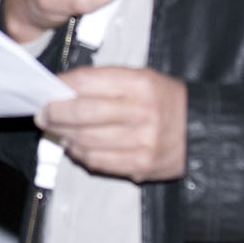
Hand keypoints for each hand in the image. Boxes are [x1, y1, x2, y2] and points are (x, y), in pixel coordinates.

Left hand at [37, 65, 187, 181]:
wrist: (201, 130)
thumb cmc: (164, 101)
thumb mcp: (140, 78)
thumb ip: (104, 82)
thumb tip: (63, 89)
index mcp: (139, 83)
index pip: (88, 81)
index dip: (61, 86)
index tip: (47, 89)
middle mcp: (140, 111)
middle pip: (82, 113)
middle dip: (55, 114)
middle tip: (43, 114)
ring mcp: (141, 141)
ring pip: (86, 139)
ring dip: (64, 135)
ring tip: (57, 129)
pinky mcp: (140, 164)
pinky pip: (97, 160)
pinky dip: (79, 153)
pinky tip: (75, 145)